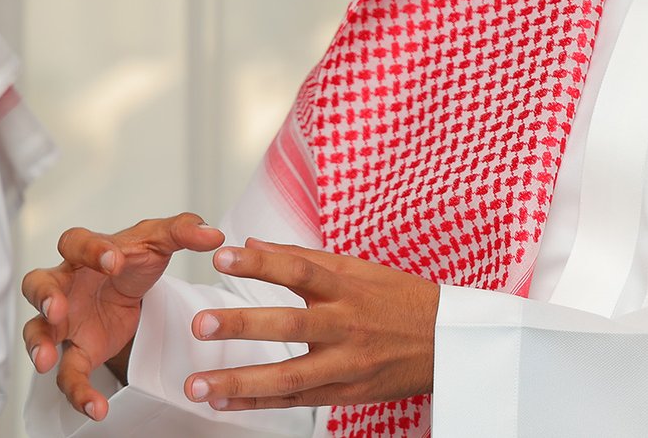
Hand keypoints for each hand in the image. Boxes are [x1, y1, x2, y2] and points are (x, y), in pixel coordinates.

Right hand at [21, 212, 224, 420]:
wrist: (131, 289)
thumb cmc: (134, 260)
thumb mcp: (160, 241)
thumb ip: (184, 231)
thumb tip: (212, 234)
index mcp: (86, 253)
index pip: (75, 242)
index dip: (89, 250)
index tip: (113, 261)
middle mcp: (67, 285)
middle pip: (37, 285)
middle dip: (44, 297)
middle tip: (57, 309)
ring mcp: (66, 320)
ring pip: (37, 331)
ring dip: (38, 345)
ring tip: (45, 361)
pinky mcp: (78, 351)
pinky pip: (68, 374)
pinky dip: (78, 392)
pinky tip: (96, 407)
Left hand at [182, 239, 439, 411]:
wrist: (449, 341)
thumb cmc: (403, 301)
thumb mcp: (361, 270)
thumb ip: (305, 257)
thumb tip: (254, 243)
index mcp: (349, 288)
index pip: (301, 270)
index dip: (262, 263)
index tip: (223, 256)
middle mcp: (347, 325)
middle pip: (291, 325)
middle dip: (244, 325)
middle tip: (203, 324)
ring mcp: (347, 363)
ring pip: (290, 375)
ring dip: (241, 381)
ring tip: (198, 385)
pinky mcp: (347, 392)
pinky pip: (297, 401)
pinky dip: (259, 403)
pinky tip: (225, 403)